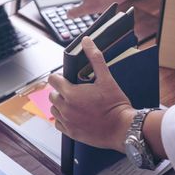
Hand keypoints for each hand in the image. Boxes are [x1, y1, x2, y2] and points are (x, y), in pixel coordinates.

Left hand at [48, 37, 134, 152]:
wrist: (122, 128)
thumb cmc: (115, 105)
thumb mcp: (106, 78)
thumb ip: (95, 58)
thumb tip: (87, 42)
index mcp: (71, 94)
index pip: (52, 80)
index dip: (59, 77)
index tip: (67, 79)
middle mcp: (66, 108)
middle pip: (52, 95)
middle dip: (61, 91)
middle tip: (75, 92)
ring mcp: (67, 122)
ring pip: (54, 109)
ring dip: (61, 105)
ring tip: (75, 104)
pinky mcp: (71, 133)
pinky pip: (58, 123)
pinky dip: (63, 119)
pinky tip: (74, 115)